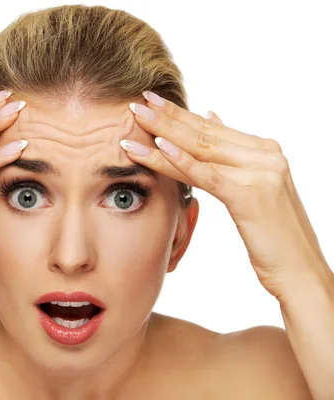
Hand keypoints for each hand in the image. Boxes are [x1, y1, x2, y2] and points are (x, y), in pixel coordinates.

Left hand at [119, 91, 328, 300]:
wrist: (300, 270)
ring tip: (135, 119)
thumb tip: (212, 116)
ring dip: (163, 133)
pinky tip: (158, 147)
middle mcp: (264, 155)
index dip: (179, 114)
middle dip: (166, 117)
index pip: (212, 128)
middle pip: (203, 133)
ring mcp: (259, 173)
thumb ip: (233, 153)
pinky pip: (207, 175)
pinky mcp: (249, 196)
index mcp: (264, 150)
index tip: (151, 101)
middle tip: (135, 103)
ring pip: (200, 150)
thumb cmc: (273, 234)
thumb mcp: (254, 187)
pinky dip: (180, 160)